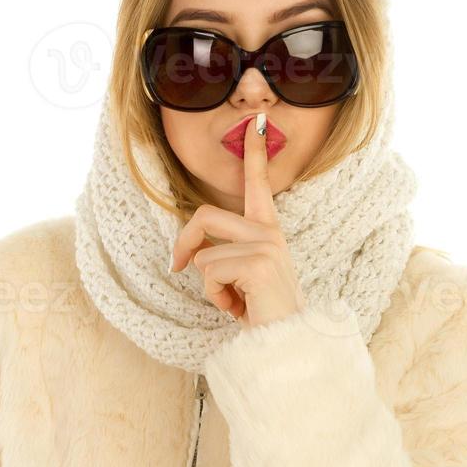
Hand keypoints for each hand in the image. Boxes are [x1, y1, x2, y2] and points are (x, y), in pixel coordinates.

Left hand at [170, 111, 307, 328]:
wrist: (288, 345)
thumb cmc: (264, 316)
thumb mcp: (243, 279)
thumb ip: (225, 255)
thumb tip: (192, 250)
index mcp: (268, 232)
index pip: (258, 186)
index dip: (255, 154)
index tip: (257, 121)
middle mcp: (270, 232)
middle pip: (204, 216)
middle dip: (184, 244)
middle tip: (178, 268)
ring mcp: (266, 245)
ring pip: (204, 254)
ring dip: (209, 286)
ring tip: (234, 302)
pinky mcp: (258, 262)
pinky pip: (210, 271)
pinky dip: (216, 297)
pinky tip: (240, 309)